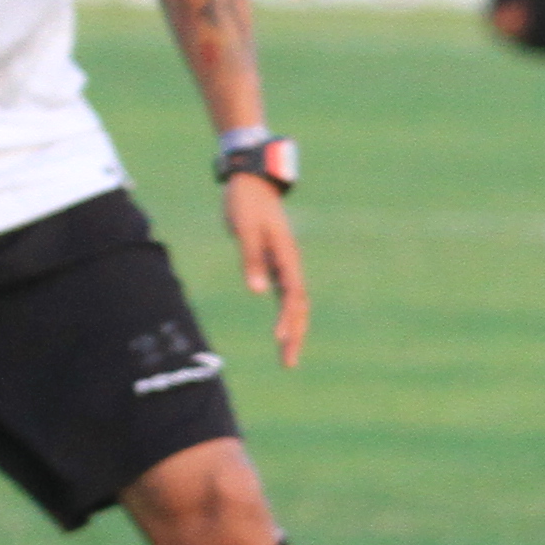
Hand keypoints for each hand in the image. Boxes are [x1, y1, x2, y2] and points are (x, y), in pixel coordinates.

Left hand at [224, 170, 311, 367]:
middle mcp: (290, 263)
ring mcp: (286, 264)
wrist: (252, 180)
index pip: (293, 294)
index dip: (288, 318)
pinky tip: (282, 332)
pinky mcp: (277, 263)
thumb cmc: (246, 203)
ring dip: (294, 330)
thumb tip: (257, 291)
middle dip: (296, 335)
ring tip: (287, 355)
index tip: (280, 339)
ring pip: (296, 304)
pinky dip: (287, 316)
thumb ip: (251, 259)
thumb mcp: (244, 229)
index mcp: (286, 256)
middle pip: (299, 306)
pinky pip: (287, 296)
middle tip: (288, 363)